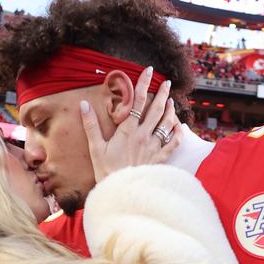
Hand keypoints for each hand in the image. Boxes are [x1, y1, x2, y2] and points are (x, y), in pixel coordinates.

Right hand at [81, 67, 182, 181]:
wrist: (121, 193)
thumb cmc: (106, 171)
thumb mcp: (95, 148)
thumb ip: (90, 125)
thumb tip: (84, 105)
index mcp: (128, 131)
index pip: (137, 101)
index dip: (144, 84)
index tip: (149, 71)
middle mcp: (144, 136)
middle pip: (156, 109)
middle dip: (163, 93)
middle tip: (167, 82)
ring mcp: (154, 148)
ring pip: (167, 123)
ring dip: (170, 110)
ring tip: (171, 101)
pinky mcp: (160, 159)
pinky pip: (173, 144)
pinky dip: (178, 134)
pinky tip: (179, 127)